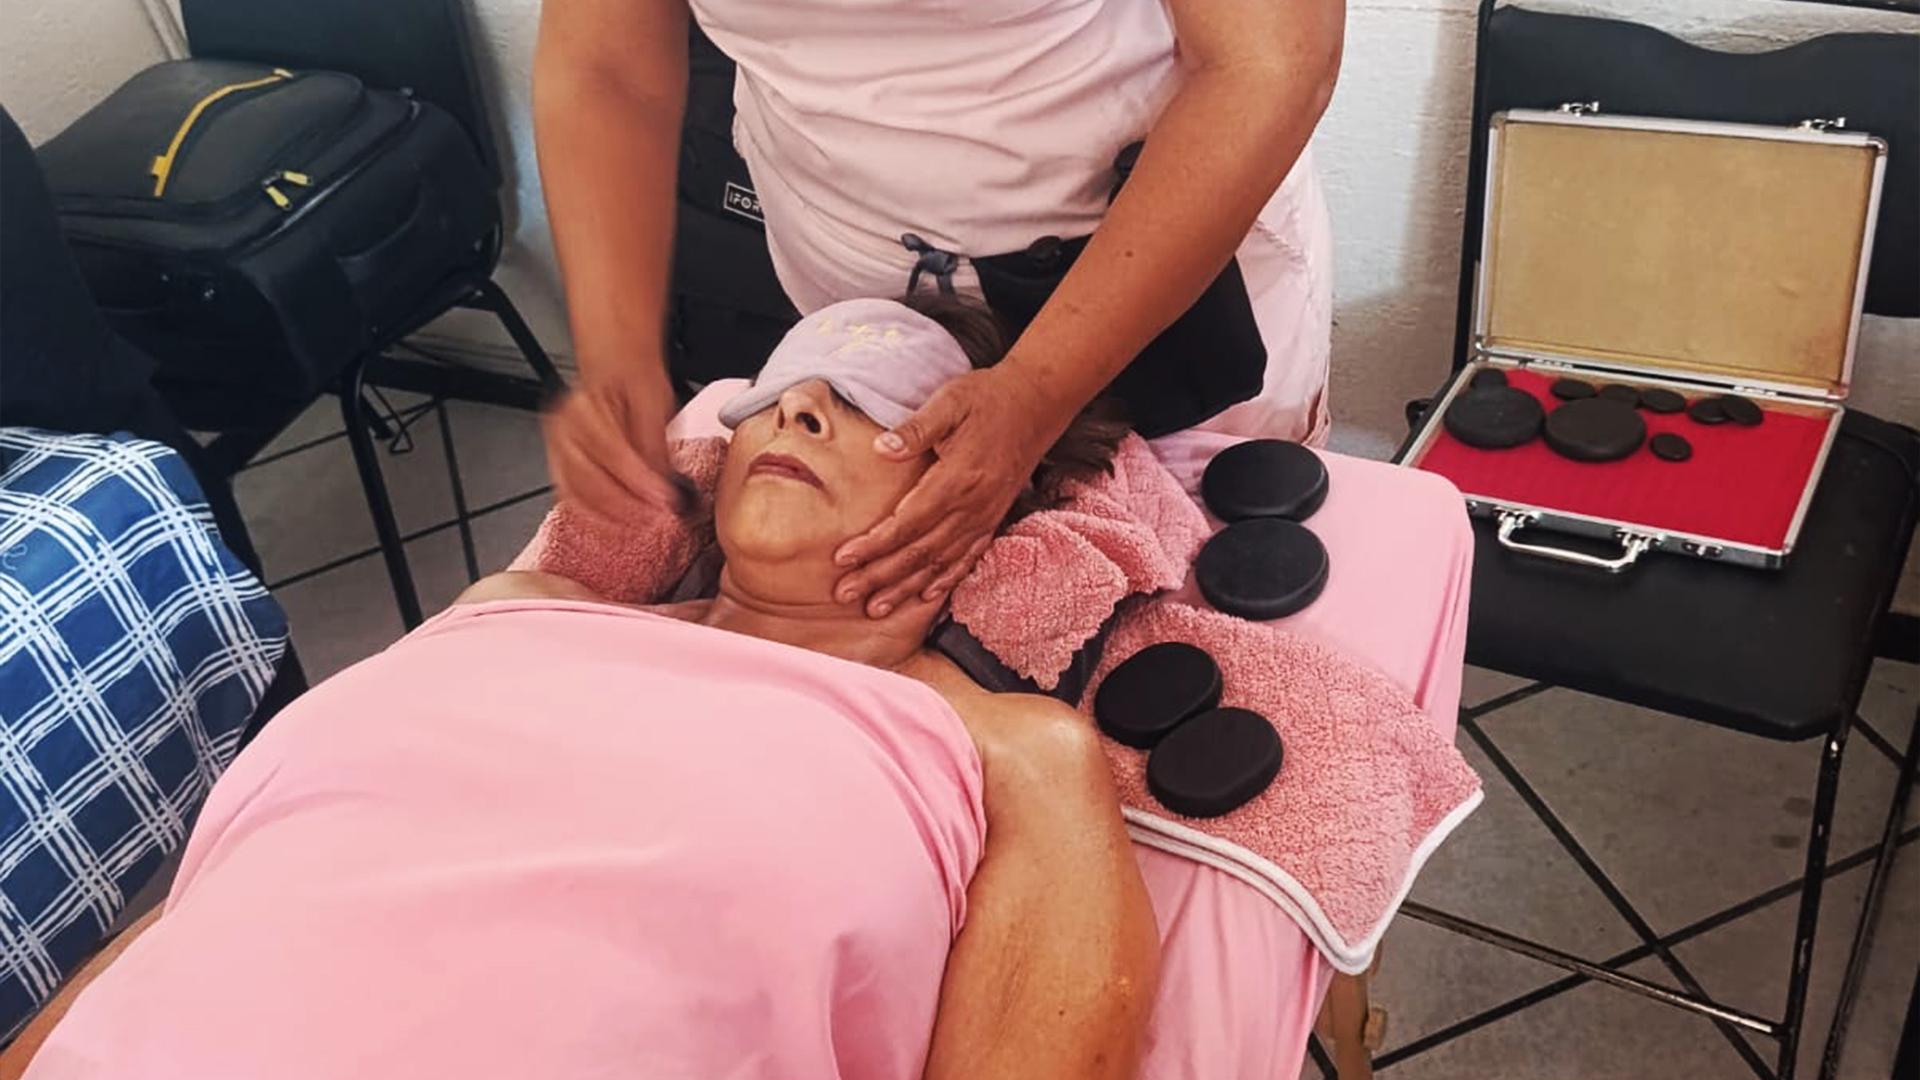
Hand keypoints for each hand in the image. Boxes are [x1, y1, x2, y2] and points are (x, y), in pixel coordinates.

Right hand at [542, 362, 684, 521]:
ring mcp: (557, 448)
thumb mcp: (654, 406)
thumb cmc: (632, 384)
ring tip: (642, 521)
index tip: (664, 497)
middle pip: (589, 477)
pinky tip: (619, 520)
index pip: (611, 450)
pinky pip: (572, 499)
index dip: (639, 480)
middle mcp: (563, 427)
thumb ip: (655, 447)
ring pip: (577, 493)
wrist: (616, 375)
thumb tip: (668, 484)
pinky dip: (596, 514)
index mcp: (584, 406)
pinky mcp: (559, 466)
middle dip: (626, 504)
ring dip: (611, 514)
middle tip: (657, 515)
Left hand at [833, 367, 1063, 616]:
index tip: (843, 559)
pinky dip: (945, 580)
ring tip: (876, 607)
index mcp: (957, 479)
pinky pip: (967, 557)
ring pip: (940, 562)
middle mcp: (973, 506)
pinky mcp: (993, 517)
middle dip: (880, 576)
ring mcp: (985, 515)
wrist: (1037, 403)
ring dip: (906, 587)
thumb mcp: (950, 401)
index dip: (874, 545)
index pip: (907, 522)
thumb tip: (880, 449)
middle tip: (846, 594)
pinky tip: (925, 595)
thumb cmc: (987, 398)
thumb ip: (916, 429)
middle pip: (920, 551)